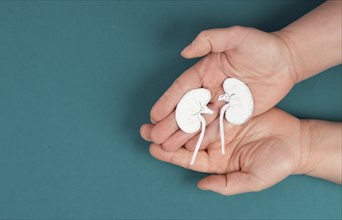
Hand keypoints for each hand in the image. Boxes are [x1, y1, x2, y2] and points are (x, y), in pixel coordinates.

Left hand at [141, 108, 304, 194]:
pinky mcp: (229, 110)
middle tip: (145, 129)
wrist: (296, 143)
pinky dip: (195, 104)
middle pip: (185, 139)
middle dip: (165, 134)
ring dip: (175, 117)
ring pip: (193, 121)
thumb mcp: (252, 179)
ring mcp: (220, 126)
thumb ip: (226, 184)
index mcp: (216, 161)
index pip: (187, 158)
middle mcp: (214, 143)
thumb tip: (201, 185)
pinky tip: (181, 100)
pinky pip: (209, 107)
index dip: (169, 154)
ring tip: (157, 113)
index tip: (153, 148)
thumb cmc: (276, 164)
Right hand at [146, 26, 297, 151]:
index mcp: (206, 70)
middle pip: (187, 108)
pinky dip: (205, 137)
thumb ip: (209, 40)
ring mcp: (223, 102)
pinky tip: (192, 146)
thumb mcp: (236, 36)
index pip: (182, 88)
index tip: (154, 115)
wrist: (286, 60)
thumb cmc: (261, 46)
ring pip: (200, 121)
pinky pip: (218, 127)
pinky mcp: (236, 113)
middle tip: (155, 136)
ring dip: (183, 133)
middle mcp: (211, 88)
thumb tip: (184, 53)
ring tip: (167, 145)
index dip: (167, 102)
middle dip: (170, 122)